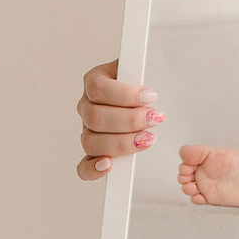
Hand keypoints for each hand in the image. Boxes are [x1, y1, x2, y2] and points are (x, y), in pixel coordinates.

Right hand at [77, 60, 162, 179]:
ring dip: (122, 143)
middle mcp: (86, 106)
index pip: (98, 89)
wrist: (141, 99)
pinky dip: (93, 169)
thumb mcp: (140, 70)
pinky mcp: (92, 154)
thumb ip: (139, 71)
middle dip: (130, 121)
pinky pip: (83, 167)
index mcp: (94, 81)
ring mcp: (87, 131)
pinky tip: (109, 166)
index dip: (124, 95)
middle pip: (96, 118)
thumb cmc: (140, 84)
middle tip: (155, 118)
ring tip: (147, 139)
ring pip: (91, 142)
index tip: (151, 96)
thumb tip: (147, 85)